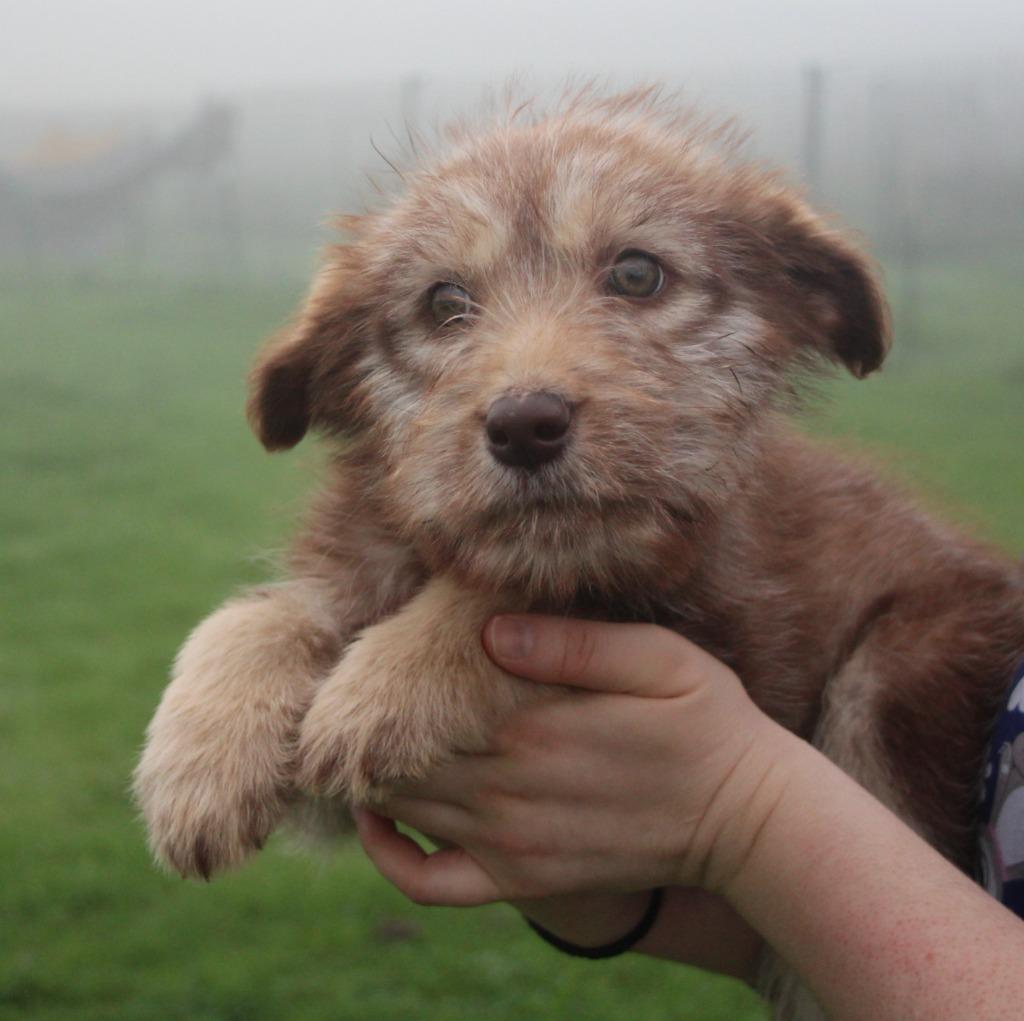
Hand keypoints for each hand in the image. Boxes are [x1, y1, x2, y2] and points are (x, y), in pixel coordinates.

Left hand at [355, 614, 788, 905]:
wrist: (749, 820)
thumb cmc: (707, 722)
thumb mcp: (659, 658)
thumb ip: (574, 642)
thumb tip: (490, 628)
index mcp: (534, 727)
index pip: (418, 707)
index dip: (378, 680)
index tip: (367, 649)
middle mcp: (509, 791)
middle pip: (397, 759)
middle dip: (361, 727)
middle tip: (347, 690)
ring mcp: (512, 845)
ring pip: (404, 812)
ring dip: (368, 777)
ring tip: (354, 739)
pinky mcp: (524, 881)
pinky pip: (432, 884)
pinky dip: (391, 859)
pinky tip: (380, 823)